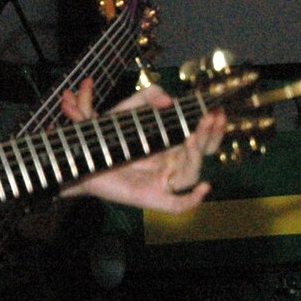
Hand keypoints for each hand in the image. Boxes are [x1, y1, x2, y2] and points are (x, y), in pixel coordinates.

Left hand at [58, 75, 225, 212]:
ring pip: (191, 175)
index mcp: (172, 145)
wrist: (83, 157)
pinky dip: (193, 200)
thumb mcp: (129, 108)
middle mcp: (172, 164)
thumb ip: (148, 95)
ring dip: (197, 156)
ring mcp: (163, 182)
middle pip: (203, 155)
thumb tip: (169, 100)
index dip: (213, 128)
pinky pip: (178, 205)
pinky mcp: (150, 197)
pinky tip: (205, 188)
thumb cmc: (109, 136)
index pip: (203, 139)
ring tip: (192, 136)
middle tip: (210, 118)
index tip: (217, 111)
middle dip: (210, 136)